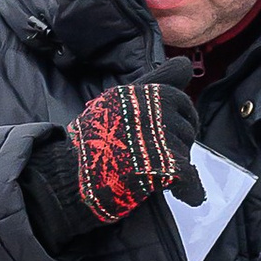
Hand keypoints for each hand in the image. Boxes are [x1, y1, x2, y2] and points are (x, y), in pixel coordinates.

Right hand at [20, 76, 202, 249]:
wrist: (69, 176)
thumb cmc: (90, 141)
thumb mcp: (117, 99)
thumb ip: (153, 81)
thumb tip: (186, 65)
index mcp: (143, 93)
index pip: (179, 99)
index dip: (179, 116)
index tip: (171, 128)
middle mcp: (154, 110)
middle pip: (186, 126)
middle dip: (179, 141)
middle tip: (160, 155)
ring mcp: (160, 138)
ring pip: (187, 151)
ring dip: (179, 165)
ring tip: (157, 174)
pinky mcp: (163, 167)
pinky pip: (189, 178)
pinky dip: (191, 189)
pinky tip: (188, 194)